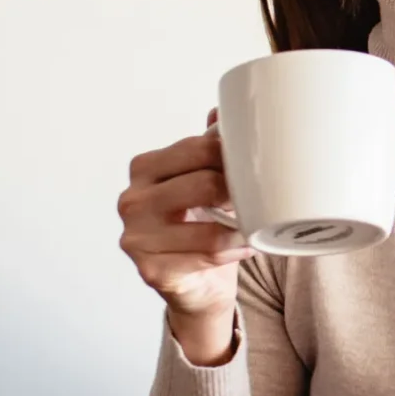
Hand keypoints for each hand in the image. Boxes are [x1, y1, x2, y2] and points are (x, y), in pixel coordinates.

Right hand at [118, 117, 247, 364]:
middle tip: (261, 197)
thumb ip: (207, 148)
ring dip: (242, 226)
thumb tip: (222, 112)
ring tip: (257, 224)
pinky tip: (246, 246)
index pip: (195, 149)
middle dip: (238, 192)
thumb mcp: (200, 180)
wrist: (192, 284)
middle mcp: (132, 201)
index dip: (232, 156)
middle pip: (203, 184)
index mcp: (144, 168)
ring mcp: (137, 238)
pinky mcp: (152, 270)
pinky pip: (208, 256)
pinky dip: (235, 250)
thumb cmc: (197, 225)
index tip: (254, 164)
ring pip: (208, 227)